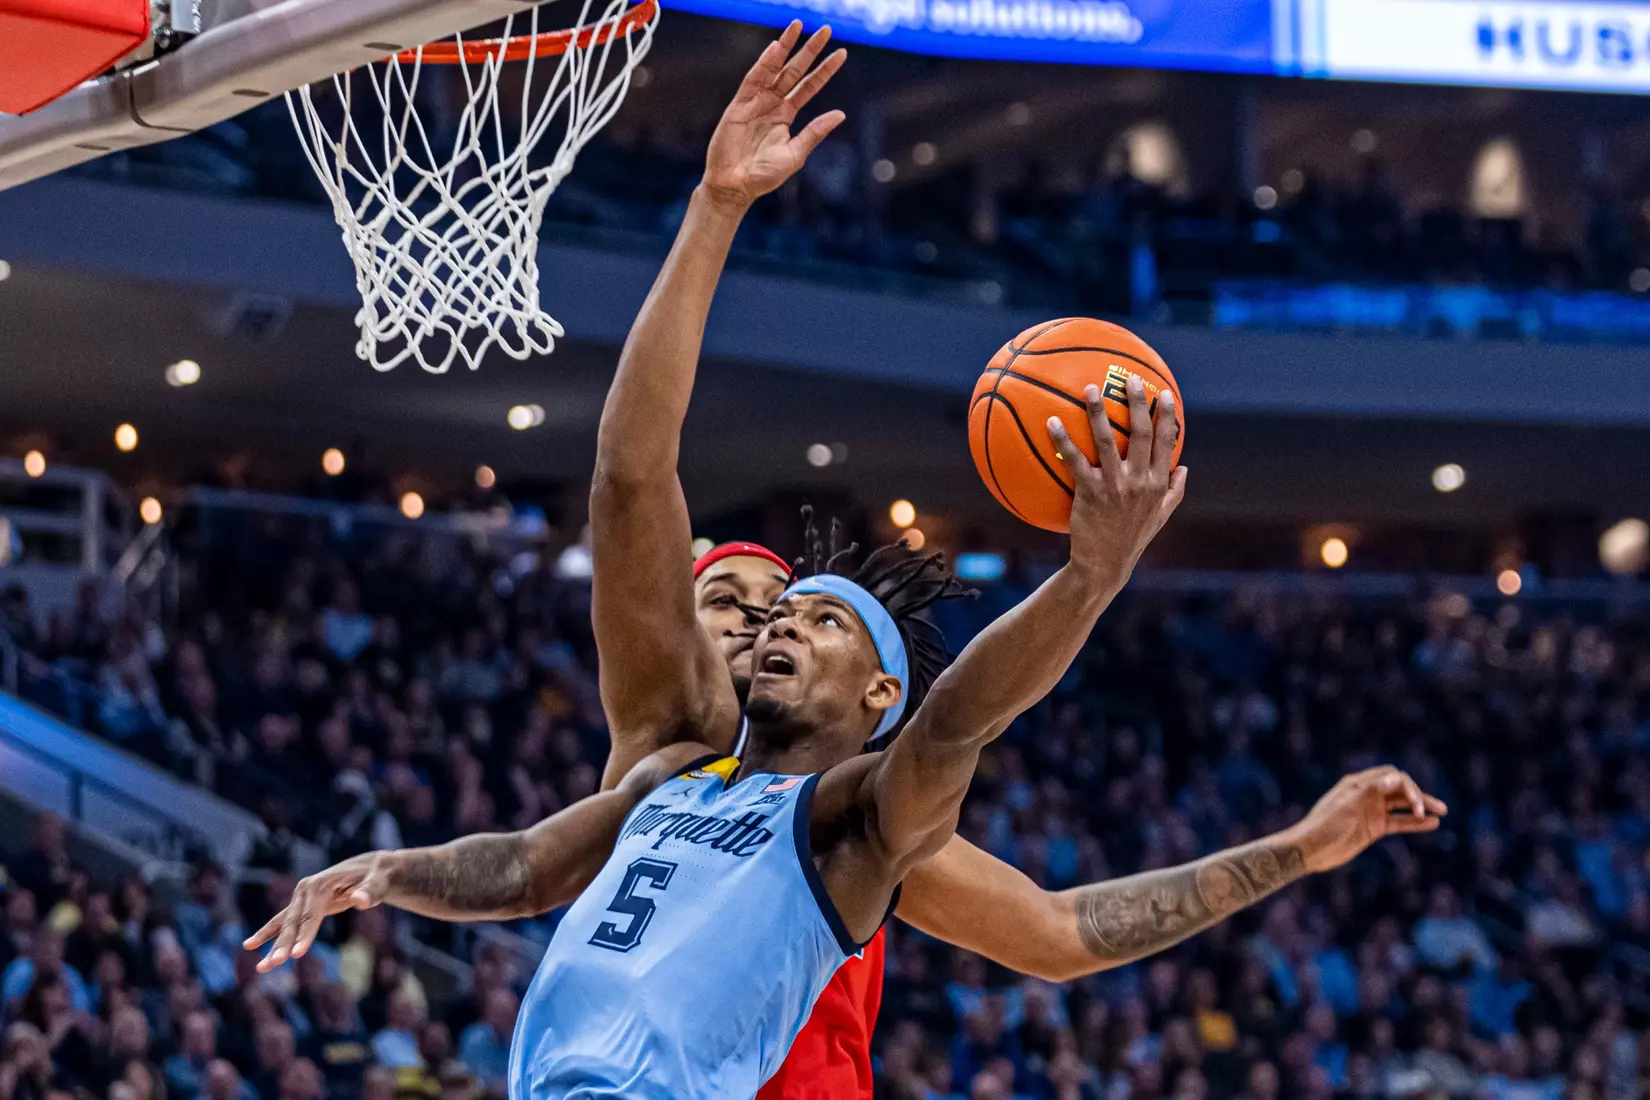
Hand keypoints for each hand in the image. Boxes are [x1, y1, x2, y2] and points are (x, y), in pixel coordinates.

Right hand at [242, 851, 393, 971]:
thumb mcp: (379, 881)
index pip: (311, 915)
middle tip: (274, 965)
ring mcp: (301, 897)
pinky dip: (268, 935)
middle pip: (293, 922)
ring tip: (261, 968)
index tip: (297, 955)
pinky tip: (251, 946)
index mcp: (321, 884)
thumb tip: (360, 901)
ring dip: (272, 946)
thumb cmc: (377, 876)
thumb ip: (370, 891)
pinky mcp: (301, 905)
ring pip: (284, 925)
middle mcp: (305, 889)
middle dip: (284, 944)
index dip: (305, 935)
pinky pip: (282, 922)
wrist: (371, 868)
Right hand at [701, 21, 846, 210]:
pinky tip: (775, 49)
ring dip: (786, 47)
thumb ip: (815, 132)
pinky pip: (754, 79)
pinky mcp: (739, 104)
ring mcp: (756, 102)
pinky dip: (764, 64)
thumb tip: (841, 114)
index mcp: (787, 115)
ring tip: (798, 27)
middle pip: (794, 71)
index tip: (842, 53)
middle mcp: (773, 103)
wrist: (735, 186)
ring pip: (774, 68)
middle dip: (809, 50)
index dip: (825, 70)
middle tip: (826, 29)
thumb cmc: (764, 176)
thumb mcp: (795, 154)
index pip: (810, 87)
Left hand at [1046, 375, 1185, 589]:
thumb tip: (1184, 467)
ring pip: (1108, 442)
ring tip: (1089, 389)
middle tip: (1130, 380)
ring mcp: (1115, 486)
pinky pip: (1075, 461)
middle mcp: (1140, 482)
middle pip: (1143, 434)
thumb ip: (1174, 491)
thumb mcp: (1161, 517)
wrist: (1105, 566)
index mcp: (1158, 484)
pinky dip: (1064, 440)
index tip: (1164, 393)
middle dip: (1138, 404)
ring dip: (1099, 413)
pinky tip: (1052, 422)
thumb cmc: (1132, 539)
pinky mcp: (1090, 493)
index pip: (1168, 443)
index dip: (1167, 416)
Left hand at [1288, 766, 1448, 873]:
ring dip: (1421, 807)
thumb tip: (1397, 777)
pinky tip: (1432, 824)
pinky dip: (1414, 823)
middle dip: (1419, 795)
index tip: (1416, 803)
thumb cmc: (1325, 825)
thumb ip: (1372, 791)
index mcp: (1359, 784)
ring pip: (1402, 805)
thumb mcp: (1348, 806)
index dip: (1408, 786)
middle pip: (1400, 789)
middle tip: (1435, 808)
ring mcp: (1371, 811)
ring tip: (1442, 812)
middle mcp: (1367, 794)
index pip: (1391, 776)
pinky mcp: (1373, 828)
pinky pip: (1398, 822)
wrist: (1309, 849)